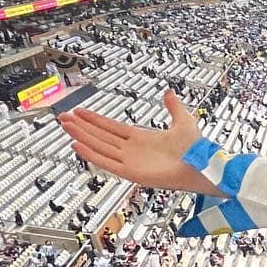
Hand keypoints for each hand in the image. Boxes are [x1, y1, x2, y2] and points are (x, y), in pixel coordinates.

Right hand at [59, 90, 217, 194]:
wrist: (202, 165)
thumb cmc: (195, 149)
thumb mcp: (184, 121)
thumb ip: (174, 107)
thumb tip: (169, 93)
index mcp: (142, 138)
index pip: (111, 127)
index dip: (95, 119)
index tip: (80, 112)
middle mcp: (133, 150)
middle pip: (100, 136)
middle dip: (81, 126)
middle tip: (64, 117)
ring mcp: (131, 161)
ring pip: (99, 147)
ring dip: (82, 137)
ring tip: (66, 126)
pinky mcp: (132, 172)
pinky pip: (107, 162)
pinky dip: (91, 155)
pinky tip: (78, 146)